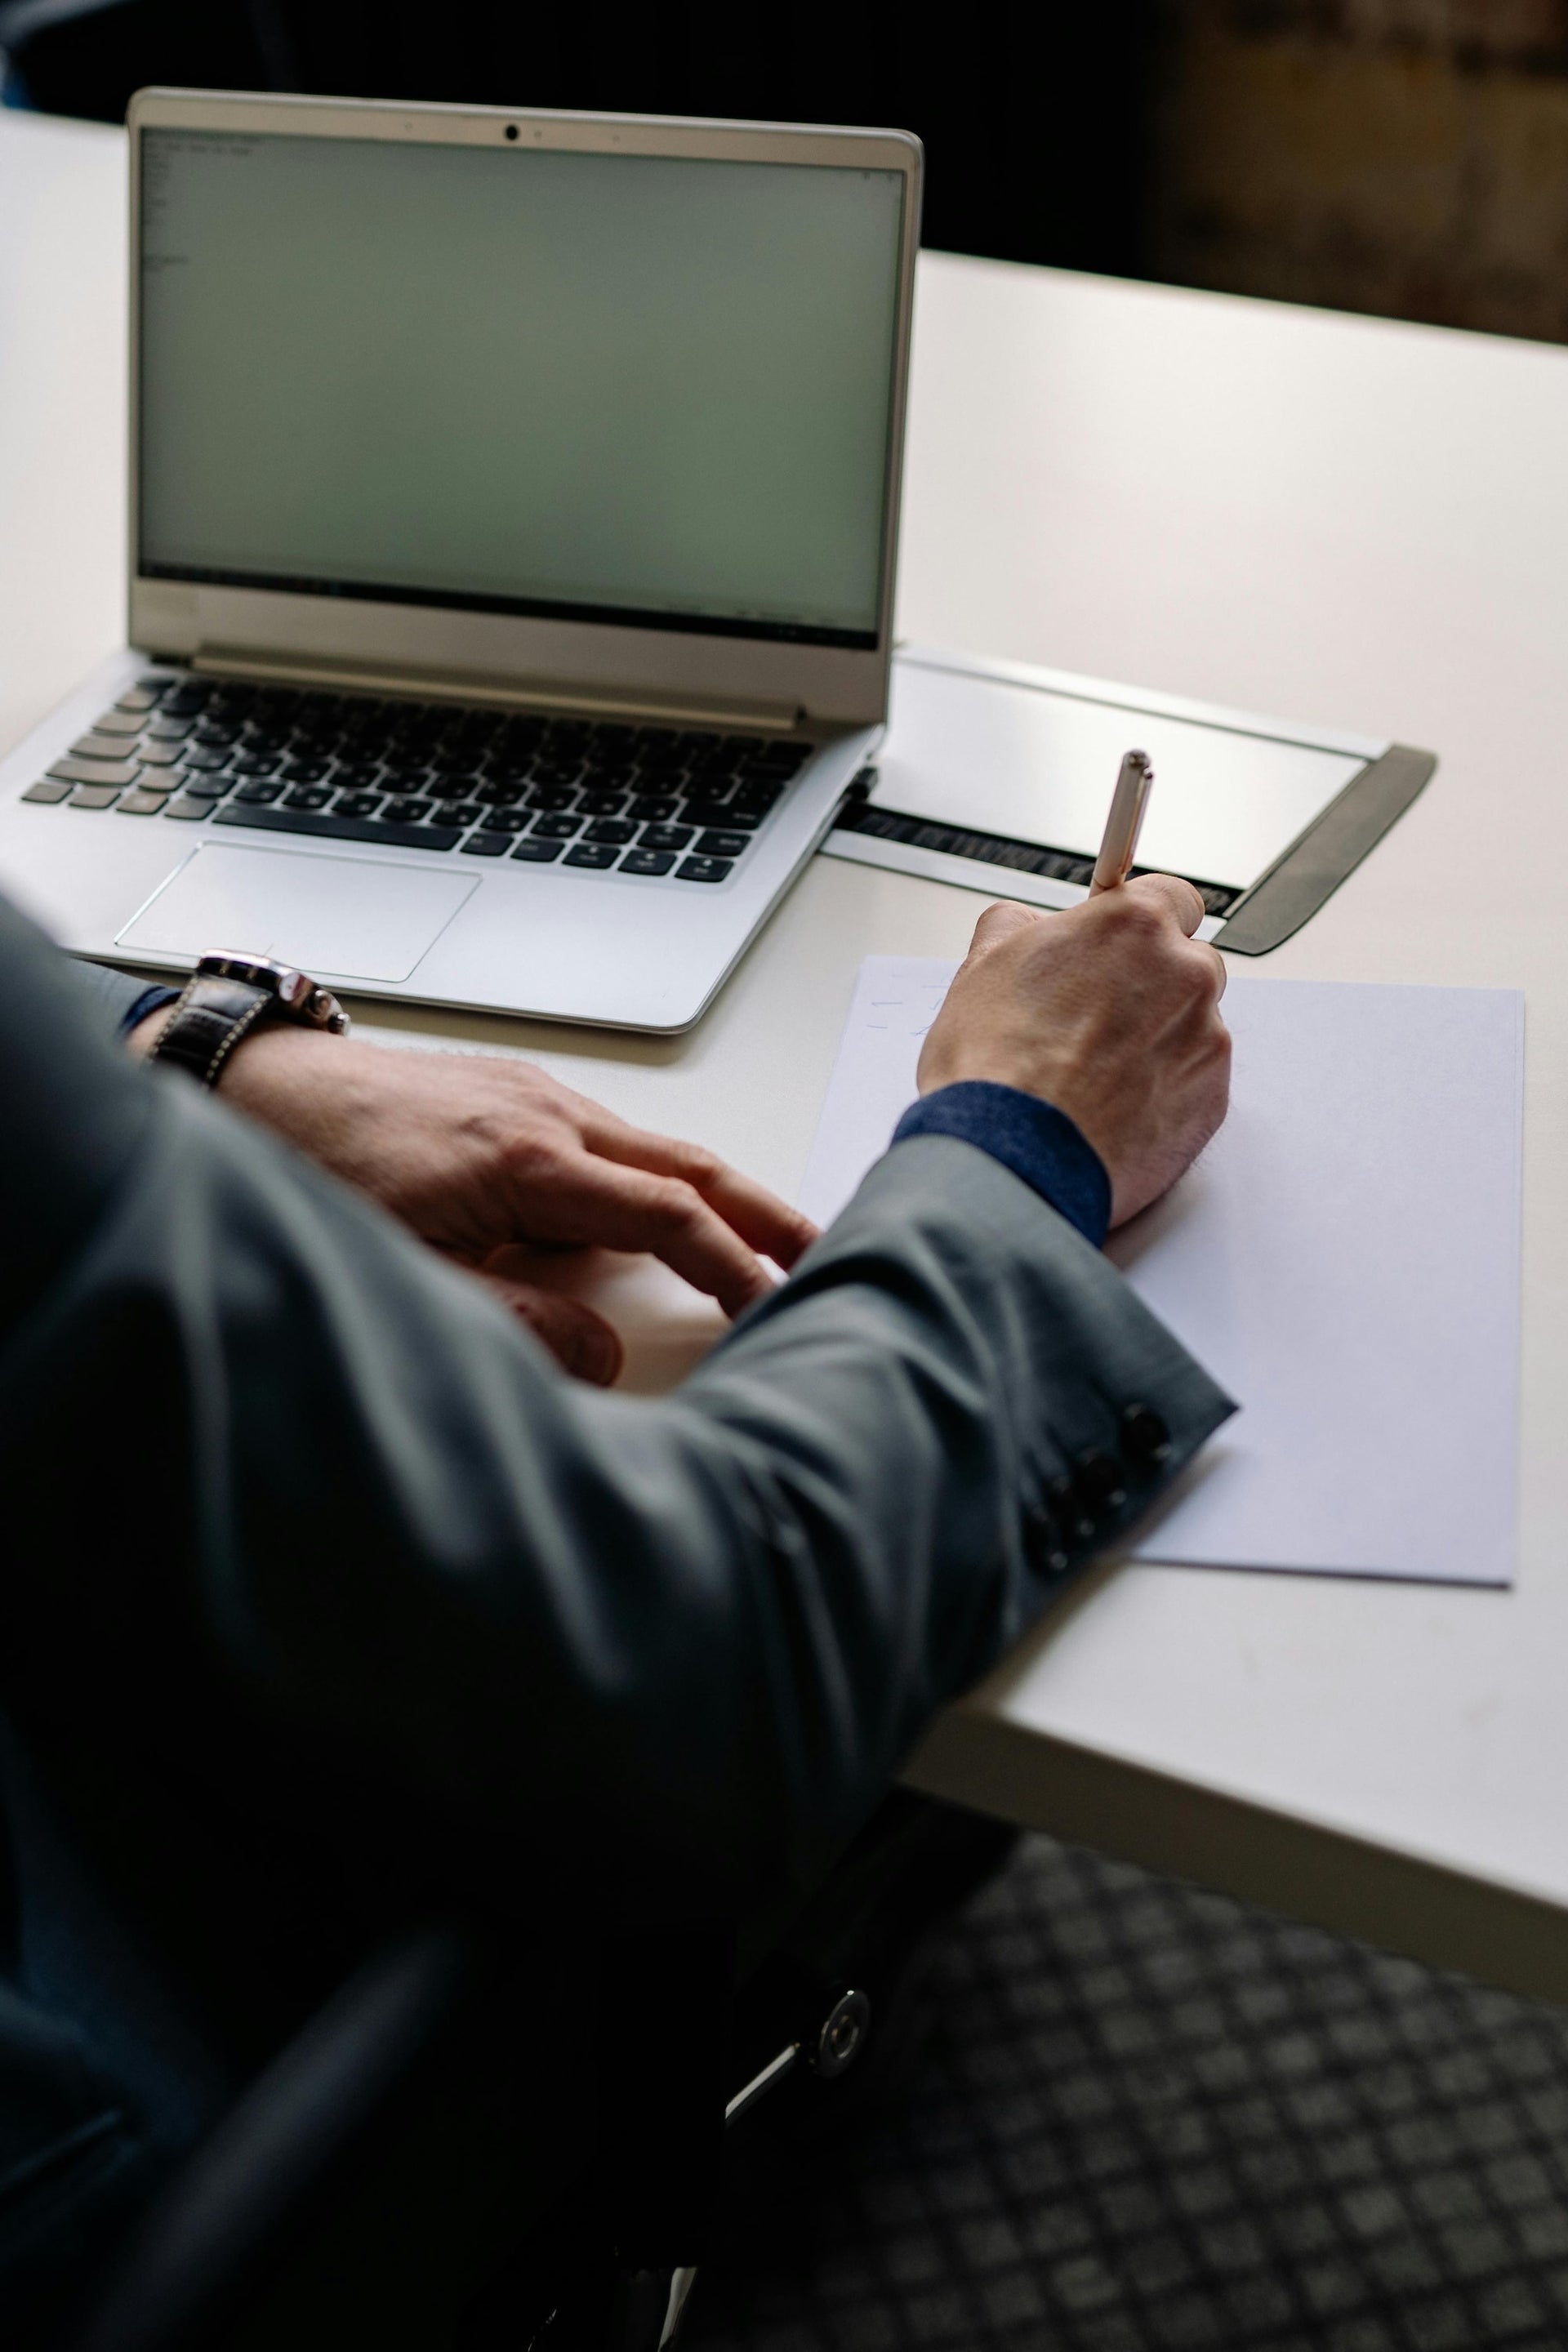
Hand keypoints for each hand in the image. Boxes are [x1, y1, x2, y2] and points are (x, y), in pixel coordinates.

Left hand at [131, 1014, 816, 1381]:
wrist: (257, 1091)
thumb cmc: (320, 1178)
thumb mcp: (414, 1277)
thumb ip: (516, 1323)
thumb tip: (605, 1358)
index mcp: (530, 1162)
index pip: (669, 1215)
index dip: (732, 1266)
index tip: (777, 1305)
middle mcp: (548, 1113)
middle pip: (690, 1165)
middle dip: (765, 1213)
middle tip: (825, 1251)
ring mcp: (535, 1094)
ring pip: (653, 1148)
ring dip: (715, 1193)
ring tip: (762, 1241)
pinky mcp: (514, 1093)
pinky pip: (610, 1139)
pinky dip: (657, 1176)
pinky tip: (654, 1213)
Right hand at [916, 879, 1230, 1225]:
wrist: (1014, 1159)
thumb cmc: (997, 1070)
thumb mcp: (982, 967)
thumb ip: (1016, 927)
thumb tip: (1021, 925)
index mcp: (1133, 926)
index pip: (1173, 897)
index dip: (1142, 925)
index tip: (1123, 944)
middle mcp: (1184, 974)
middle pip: (1188, 962)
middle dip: (1151, 984)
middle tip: (1095, 1018)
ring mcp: (1206, 1039)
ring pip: (1193, 1024)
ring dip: (1157, 1039)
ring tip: (1095, 1074)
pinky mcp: (1213, 1099)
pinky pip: (1196, 1081)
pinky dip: (1164, 1089)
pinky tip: (1113, 1106)